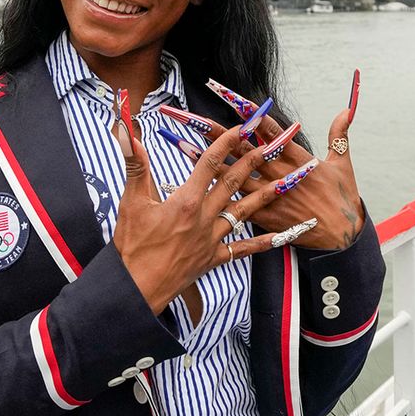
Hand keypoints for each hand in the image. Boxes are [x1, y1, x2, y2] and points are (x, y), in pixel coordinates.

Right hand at [110, 120, 315, 314]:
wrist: (137, 288)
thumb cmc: (132, 246)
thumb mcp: (131, 202)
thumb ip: (135, 165)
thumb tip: (129, 133)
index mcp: (185, 201)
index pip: (209, 164)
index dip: (225, 142)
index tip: (241, 127)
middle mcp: (204, 218)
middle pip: (232, 183)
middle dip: (252, 160)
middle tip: (271, 144)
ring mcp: (212, 239)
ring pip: (244, 212)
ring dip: (266, 194)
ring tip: (286, 182)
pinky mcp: (214, 258)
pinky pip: (243, 249)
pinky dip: (262, 242)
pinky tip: (280, 236)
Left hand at [196, 102, 364, 251]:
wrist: (342, 237)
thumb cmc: (343, 199)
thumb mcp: (342, 164)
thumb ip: (339, 135)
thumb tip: (345, 111)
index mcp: (296, 157)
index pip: (268, 129)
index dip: (249, 111)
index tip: (229, 96)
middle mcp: (278, 173)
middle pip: (241, 148)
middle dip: (215, 132)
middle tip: (190, 117)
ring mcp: (268, 194)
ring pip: (231, 174)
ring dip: (206, 160)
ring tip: (181, 145)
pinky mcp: (262, 215)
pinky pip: (233, 203)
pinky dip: (213, 194)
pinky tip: (194, 187)